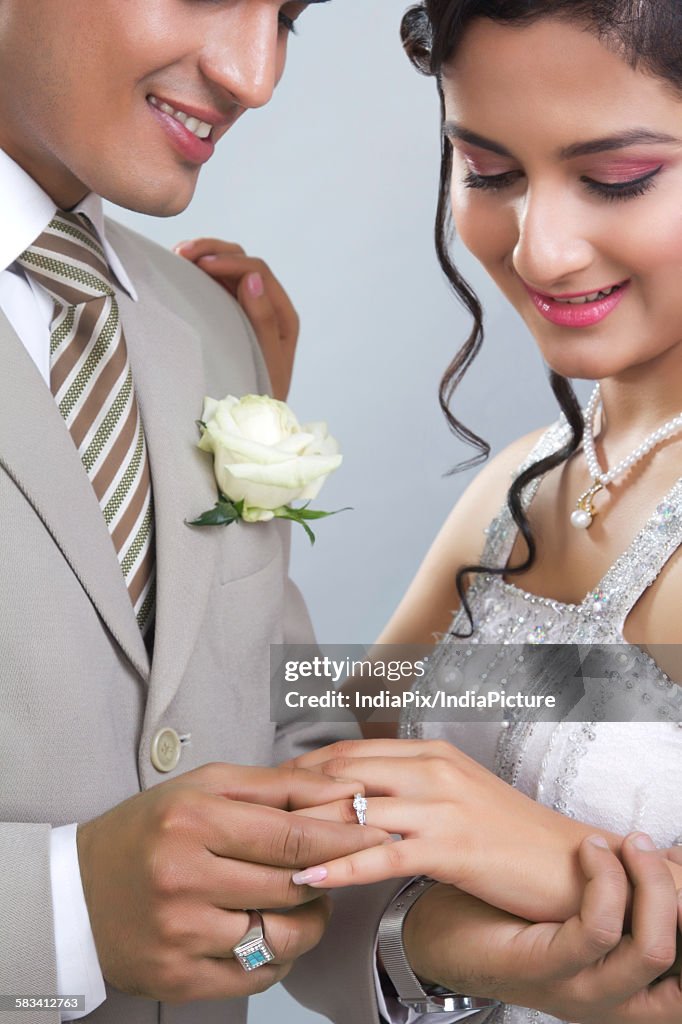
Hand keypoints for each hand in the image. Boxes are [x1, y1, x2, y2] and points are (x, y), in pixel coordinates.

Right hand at [76, 762, 386, 1001]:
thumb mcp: (202, 787)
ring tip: (305, 900)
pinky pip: (257, 975)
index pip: (290, 834)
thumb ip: (275, 786)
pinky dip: (278, 955)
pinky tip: (271, 930)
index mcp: (191, 819)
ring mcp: (180, 934)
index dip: (344, 835)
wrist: (74, 894)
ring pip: (281, 935)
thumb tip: (343, 788)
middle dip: (329, 876)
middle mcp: (184, 877)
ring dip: (309, 919)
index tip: (379, 832)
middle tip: (338, 866)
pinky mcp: (178, 978)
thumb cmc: (148, 831)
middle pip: (291, 885)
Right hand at [174, 238, 297, 400]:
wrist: (251, 424)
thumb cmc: (261, 398)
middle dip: (214, 251)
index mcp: (283, 317)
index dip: (230, 262)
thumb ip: (264, 322)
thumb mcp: (267, 363)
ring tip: (178, 255)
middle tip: (183, 253)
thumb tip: (252, 279)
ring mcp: (246, 309)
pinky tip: (179, 269)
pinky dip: (198, 272)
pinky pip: (216, 284)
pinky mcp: (228, 314)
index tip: (201, 265)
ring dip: (204, 255)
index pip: (258, 273)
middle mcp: (267, 308)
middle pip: (243, 262)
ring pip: (228, 268)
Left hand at [288, 739, 681, 922]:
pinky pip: (383, 853)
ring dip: (307, 825)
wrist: (567, 863)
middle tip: (252, 810)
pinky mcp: (450, 847)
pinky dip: (342, 864)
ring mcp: (441, 806)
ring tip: (263, 842)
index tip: (269, 783)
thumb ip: (413, 786)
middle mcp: (432, 770)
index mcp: (431, 753)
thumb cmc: (510, 834)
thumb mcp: (458, 794)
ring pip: (358, 807)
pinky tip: (311, 875)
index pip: (352, 751)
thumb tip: (363, 795)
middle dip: (293, 789)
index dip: (305, 765)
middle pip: (344, 771)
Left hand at [404, 834, 681, 1022]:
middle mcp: (614, 999)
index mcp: (629, 987)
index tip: (676, 859)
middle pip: (679, 956)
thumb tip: (670, 857)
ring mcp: (582, 991)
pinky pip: (598, 930)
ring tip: (621, 843)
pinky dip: (603, 880)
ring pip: (651, 948)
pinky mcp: (547, 970)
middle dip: (673, 890)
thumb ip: (624, 895)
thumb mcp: (582, 906)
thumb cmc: (513, 915)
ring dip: (645, 881)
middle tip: (646, 846)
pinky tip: (589, 850)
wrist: (442, 931)